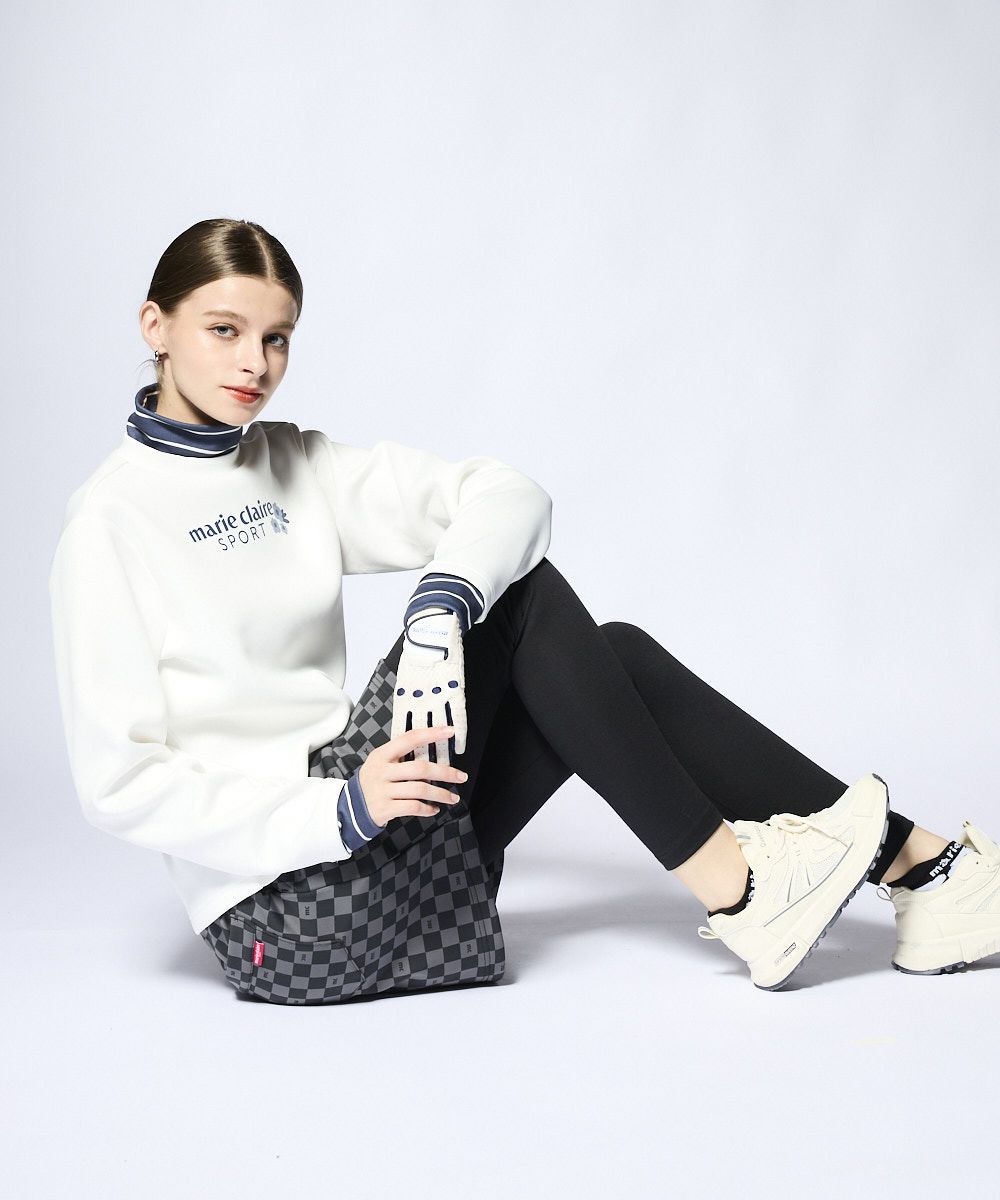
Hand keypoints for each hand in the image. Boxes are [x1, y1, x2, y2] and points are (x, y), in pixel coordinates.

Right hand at [358, 725, 468, 826]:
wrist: (351, 807)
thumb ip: (401, 755)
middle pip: (419, 768)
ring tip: (453, 797)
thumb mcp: (380, 762)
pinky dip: (427, 809)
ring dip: (441, 794)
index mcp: (382, 754)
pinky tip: (434, 809)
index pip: (409, 739)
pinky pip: (412, 807)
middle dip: (445, 772)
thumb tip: (432, 746)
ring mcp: (382, 790)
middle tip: (461, 776)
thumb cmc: (374, 781)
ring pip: (419, 789)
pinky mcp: (385, 808)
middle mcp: (382, 771)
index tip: (449, 731)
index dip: (431, 734)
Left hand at [390, 608, 467, 762]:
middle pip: (419, 737)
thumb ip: (405, 695)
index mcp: (405, 697)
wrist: (432, 632)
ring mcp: (438, 697)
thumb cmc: (418, 651)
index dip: (404, 749)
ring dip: (442, 752)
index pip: (403, 730)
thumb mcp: (405, 675)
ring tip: (445, 771)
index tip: (405, 766)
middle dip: (422, 758)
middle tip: (424, 777)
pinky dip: (460, 734)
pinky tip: (461, 749)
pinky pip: (458, 717)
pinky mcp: (454, 691)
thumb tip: (403, 710)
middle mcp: (419, 701)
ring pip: (439, 732)